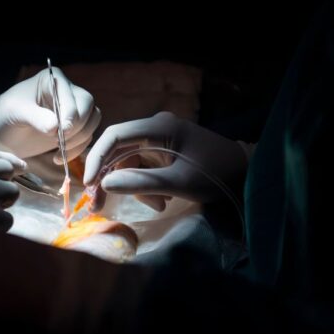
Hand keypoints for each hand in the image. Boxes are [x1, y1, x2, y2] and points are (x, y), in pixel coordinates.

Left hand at [0, 67, 100, 161]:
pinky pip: (86, 137)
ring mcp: (71, 109)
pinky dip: (77, 149)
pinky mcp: (72, 127)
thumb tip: (56, 128)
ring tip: (59, 151)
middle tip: (60, 142)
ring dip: (79, 140)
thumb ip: (35, 117)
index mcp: (53, 80)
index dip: (71, 114)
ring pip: (91, 122)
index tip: (63, 131)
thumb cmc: (4, 115)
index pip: (73, 96)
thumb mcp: (16, 113)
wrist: (0, 131)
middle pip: (88, 107)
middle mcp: (66, 91)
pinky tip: (58, 157)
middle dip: (78, 127)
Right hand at [84, 112, 247, 211]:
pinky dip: (144, 187)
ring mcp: (157, 140)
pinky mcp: (161, 152)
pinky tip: (161, 200)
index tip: (88, 183)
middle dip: (110, 179)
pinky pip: (140, 169)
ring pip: (128, 164)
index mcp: (158, 128)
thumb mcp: (179, 182)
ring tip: (157, 205)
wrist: (245, 172)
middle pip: (118, 151)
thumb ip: (142, 183)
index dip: (97, 158)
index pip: (115, 136)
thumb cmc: (216, 173)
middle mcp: (154, 129)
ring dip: (134, 187)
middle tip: (98, 205)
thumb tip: (106, 184)